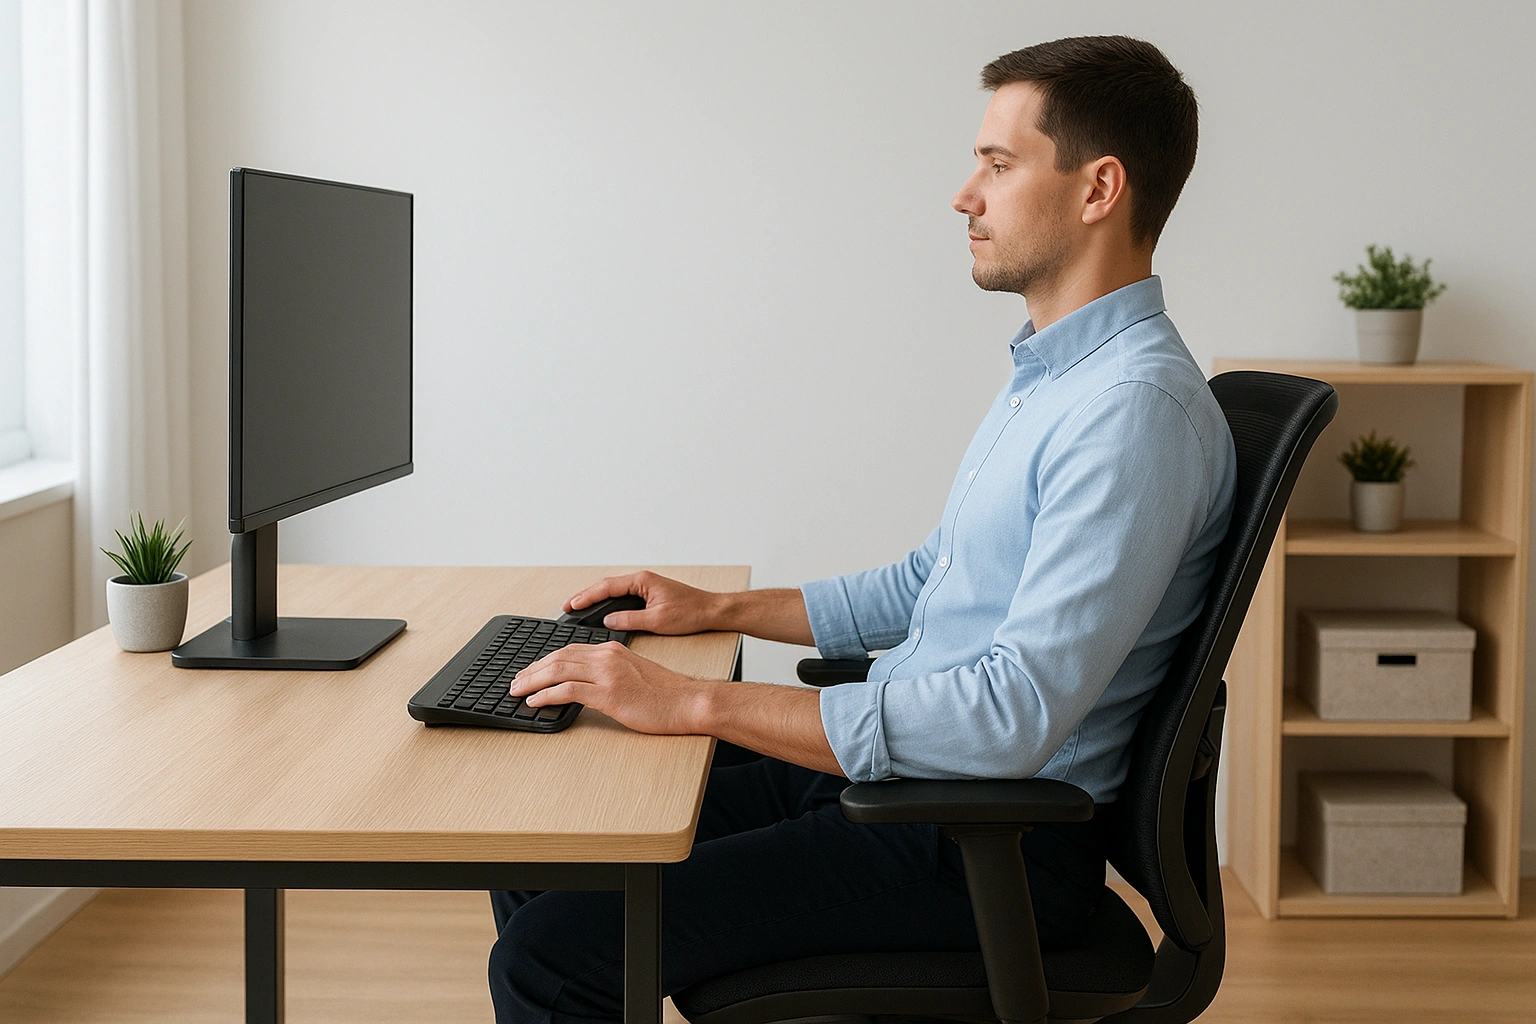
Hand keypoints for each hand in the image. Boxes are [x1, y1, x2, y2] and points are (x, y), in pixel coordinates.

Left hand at [510, 642, 708, 734]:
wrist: (688, 701)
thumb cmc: (666, 693)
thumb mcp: (634, 673)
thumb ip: (610, 672)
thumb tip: (586, 685)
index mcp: (612, 649)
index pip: (568, 650)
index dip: (544, 660)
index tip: (530, 671)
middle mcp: (607, 656)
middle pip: (558, 657)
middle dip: (532, 670)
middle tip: (515, 681)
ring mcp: (607, 674)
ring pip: (557, 671)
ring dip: (532, 682)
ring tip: (517, 691)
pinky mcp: (608, 694)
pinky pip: (568, 691)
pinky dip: (546, 695)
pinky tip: (535, 702)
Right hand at [563, 571, 721, 633]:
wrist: (713, 611)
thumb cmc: (691, 613)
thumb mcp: (657, 621)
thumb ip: (630, 620)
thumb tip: (608, 621)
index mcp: (642, 581)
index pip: (607, 587)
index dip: (587, 596)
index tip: (571, 605)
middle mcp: (643, 580)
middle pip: (607, 586)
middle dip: (585, 596)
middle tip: (567, 607)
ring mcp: (646, 587)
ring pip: (614, 590)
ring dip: (596, 598)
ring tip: (578, 608)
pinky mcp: (650, 595)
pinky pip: (623, 596)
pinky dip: (608, 602)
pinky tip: (601, 610)